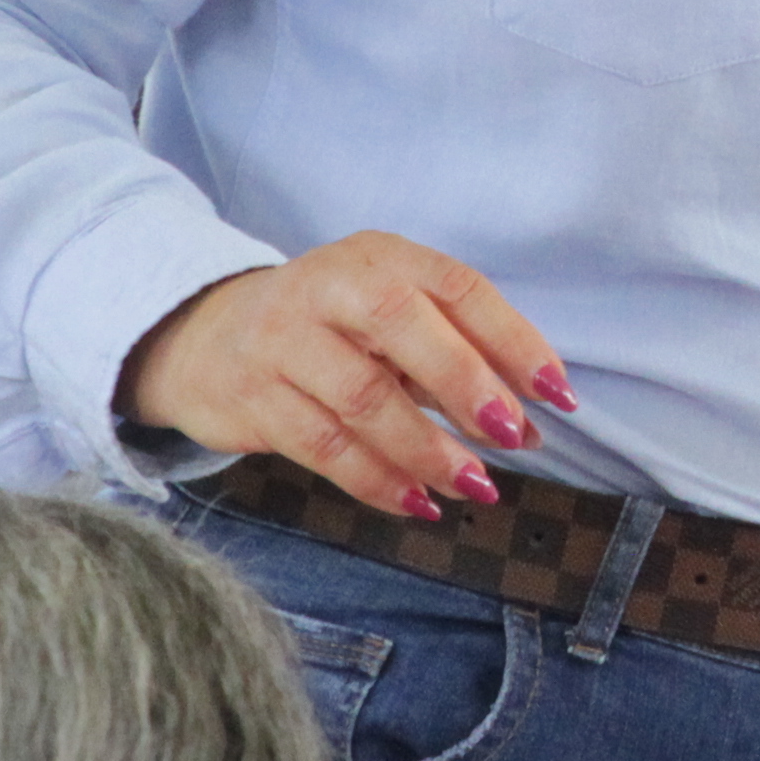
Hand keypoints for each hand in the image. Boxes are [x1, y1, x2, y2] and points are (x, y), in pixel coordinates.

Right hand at [116, 235, 573, 521]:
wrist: (204, 337)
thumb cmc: (325, 331)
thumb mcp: (388, 323)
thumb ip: (455, 363)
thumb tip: (530, 424)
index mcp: (379, 259)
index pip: (457, 287)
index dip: (512, 339)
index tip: (556, 392)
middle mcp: (327, 287)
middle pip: (402, 326)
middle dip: (465, 385)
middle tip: (510, 436)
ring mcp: (282, 340)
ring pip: (361, 396)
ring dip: (426, 447)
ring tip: (473, 485)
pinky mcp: (252, 396)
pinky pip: (321, 445)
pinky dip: (375, 479)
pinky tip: (415, 502)